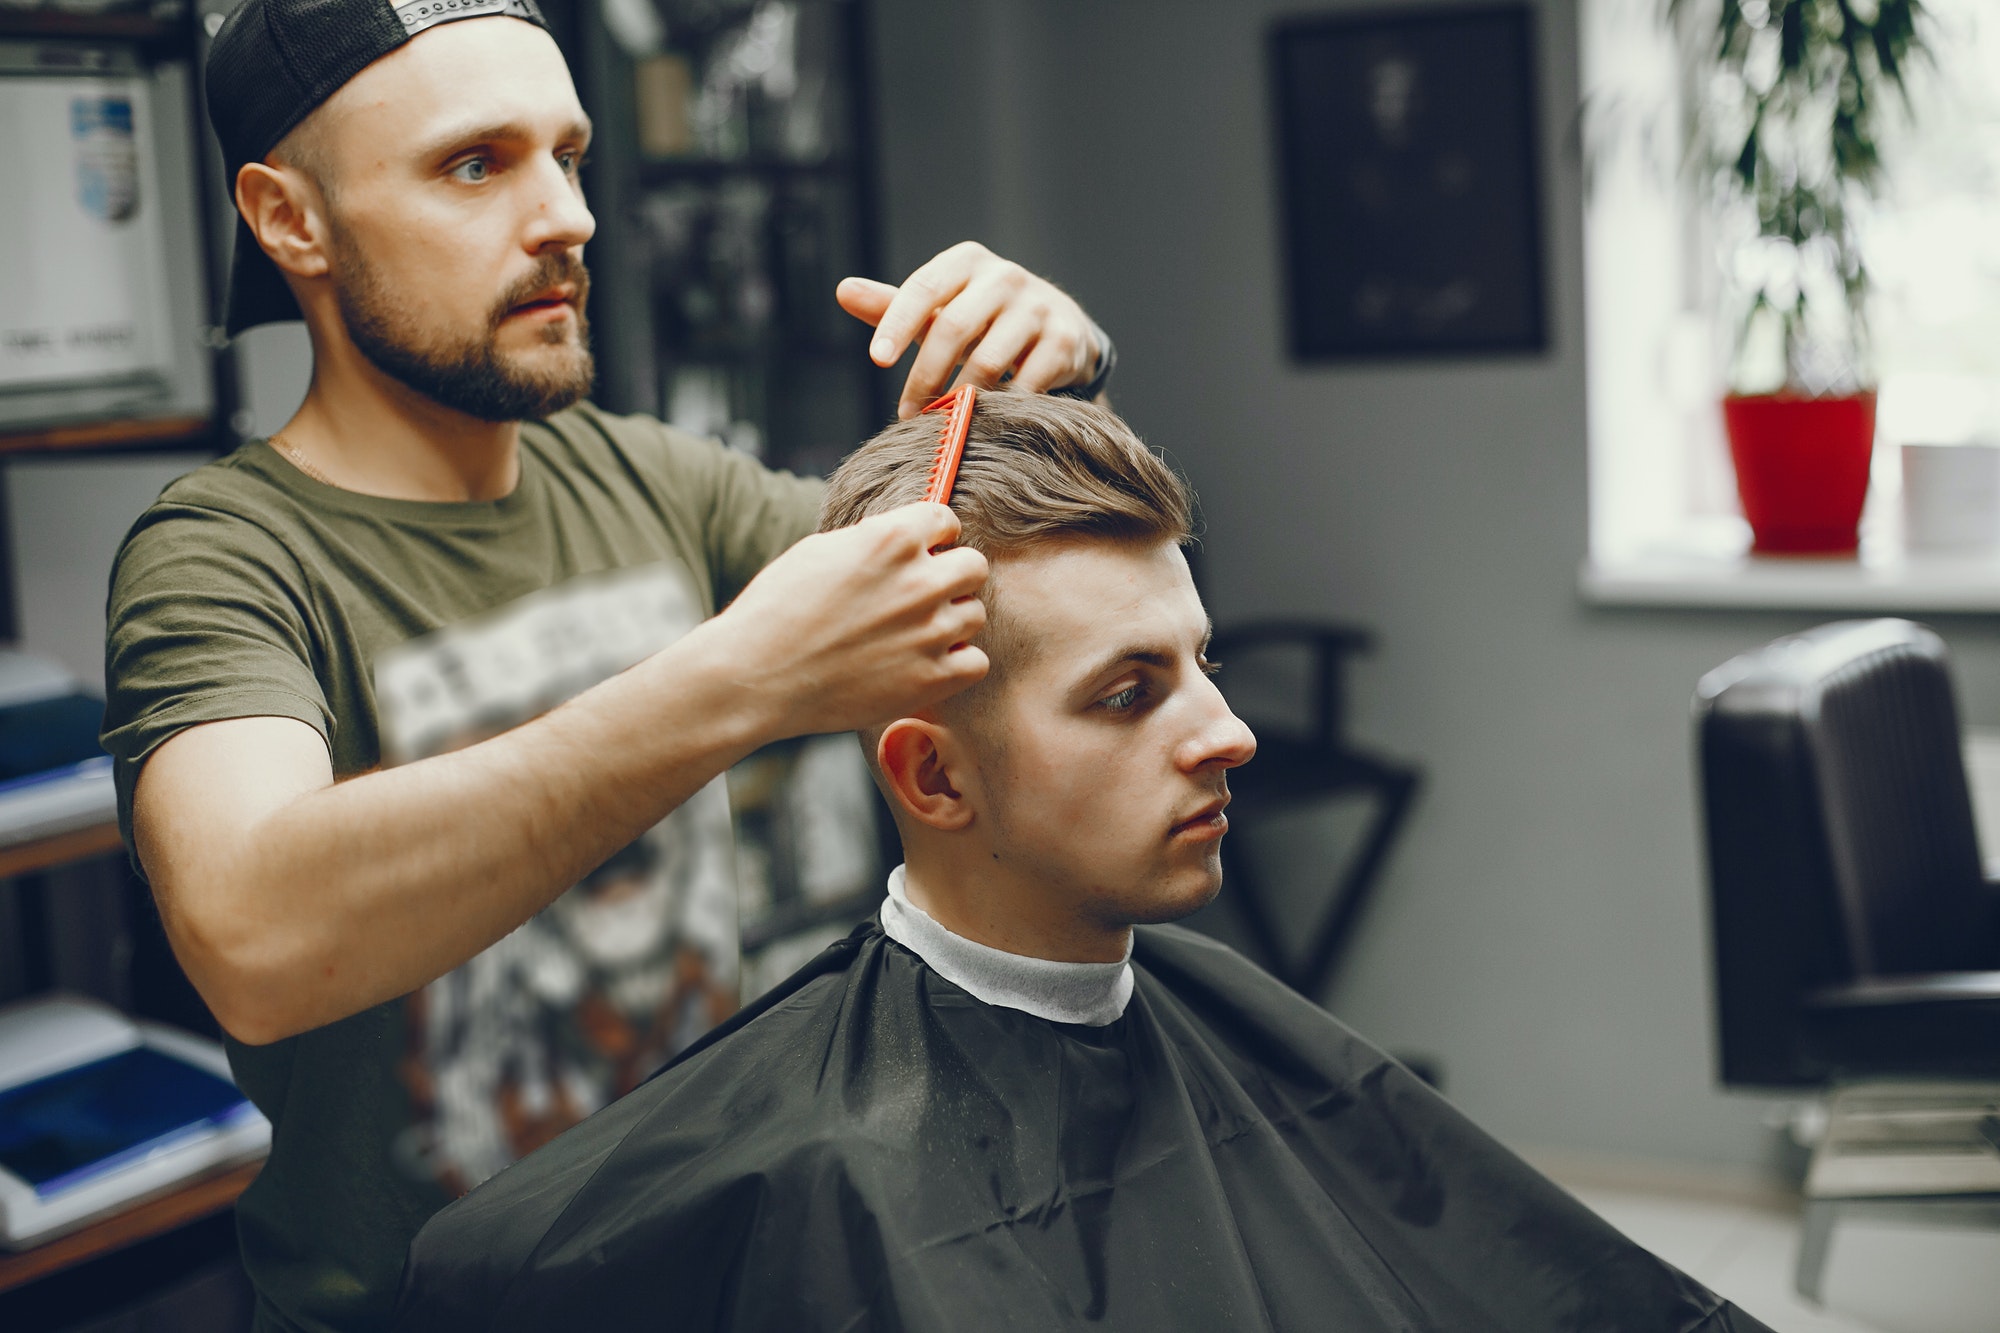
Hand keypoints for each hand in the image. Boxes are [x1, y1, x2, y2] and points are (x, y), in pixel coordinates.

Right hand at [710, 502, 989, 735]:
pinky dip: (955, 663)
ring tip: (912, 633)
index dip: (932, 537)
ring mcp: (929, 632)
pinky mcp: (931, 679)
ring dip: (950, 620)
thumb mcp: (822, 550)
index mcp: (892, 538)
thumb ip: (875, 540)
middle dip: (951, 576)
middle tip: (921, 595)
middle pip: (974, 566)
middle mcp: (919, 581)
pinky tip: (924, 662)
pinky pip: (976, 662)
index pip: (947, 519)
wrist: (755, 677)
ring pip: (975, 614)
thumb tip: (911, 537)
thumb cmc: (777, 610)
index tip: (921, 553)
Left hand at [837, 242, 1101, 418]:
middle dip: (925, 375)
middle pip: (953, 327)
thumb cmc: (983, 319)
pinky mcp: (1065, 340)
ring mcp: (1039, 307)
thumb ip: (892, 305)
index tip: (877, 361)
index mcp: (967, 262)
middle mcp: (1006, 276)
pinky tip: (987, 421)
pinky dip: (1002, 406)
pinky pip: (1026, 382)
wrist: (1060, 328)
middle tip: (908, 412)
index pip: (923, 289)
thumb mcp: (939, 309)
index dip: (897, 324)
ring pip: (989, 360)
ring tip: (945, 422)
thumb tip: (842, 290)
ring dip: (960, 398)